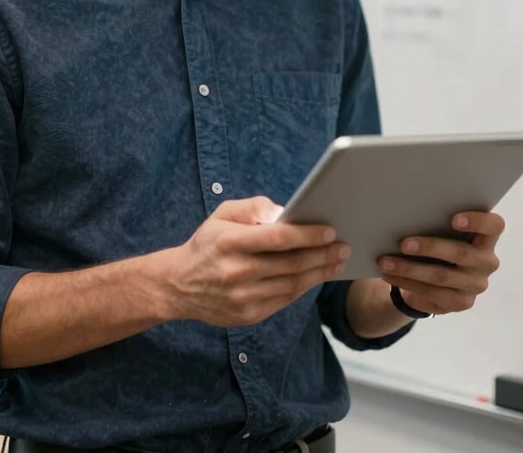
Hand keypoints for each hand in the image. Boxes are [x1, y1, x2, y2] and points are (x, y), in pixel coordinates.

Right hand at [166, 196, 349, 326]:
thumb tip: (283, 213)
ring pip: (292, 284)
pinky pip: (284, 299)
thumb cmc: (208, 243)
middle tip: (343, 246)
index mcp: (229, 242)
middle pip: (290, 264)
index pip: (277, 238)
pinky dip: (303, 288)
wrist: (180, 285)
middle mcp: (236, 271)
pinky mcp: (248, 315)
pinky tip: (316, 276)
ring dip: (319, 273)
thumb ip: (252, 208)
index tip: (329, 231)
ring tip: (337, 261)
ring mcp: (242, 297)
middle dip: (322, 254)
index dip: (307, 235)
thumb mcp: (222, 214)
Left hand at [376, 211, 504, 315]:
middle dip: (430, 247)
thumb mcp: (441, 230)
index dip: (478, 221)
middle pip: (462, 253)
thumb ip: (436, 222)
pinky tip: (389, 275)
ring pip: (441, 276)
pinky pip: (432, 293)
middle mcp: (487, 261)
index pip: (494, 226)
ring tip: (385, 262)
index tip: (454, 219)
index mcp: (486, 237)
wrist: (435, 278)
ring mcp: (476, 284)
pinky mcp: (462, 302)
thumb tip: (403, 211)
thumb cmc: (438, 240)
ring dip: (409, 269)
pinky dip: (407, 282)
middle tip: (403, 243)